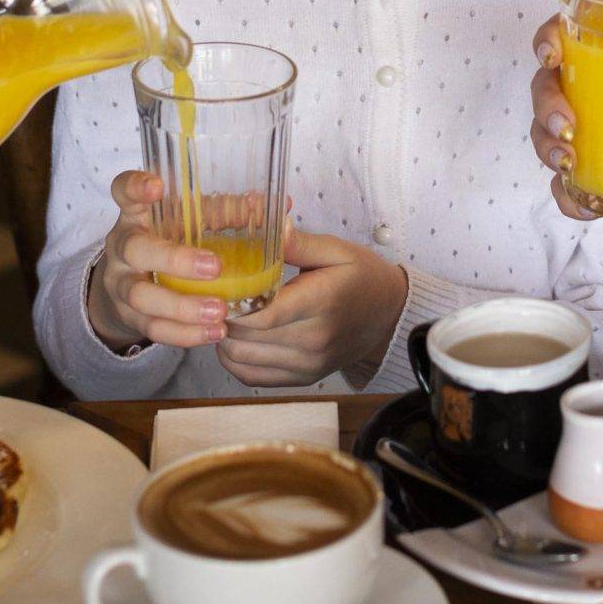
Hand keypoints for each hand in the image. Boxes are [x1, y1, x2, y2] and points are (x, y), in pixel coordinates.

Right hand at [84, 171, 232, 352]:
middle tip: (215, 267)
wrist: (126, 286)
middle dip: (175, 260)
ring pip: (142, 297)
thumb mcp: (182, 223)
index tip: (157, 186)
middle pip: (134, 249)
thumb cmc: (165, 243)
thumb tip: (278, 202)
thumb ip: (221, 212)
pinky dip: (184, 333)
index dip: (135, 187)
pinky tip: (214, 332)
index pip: (123, 191)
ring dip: (183, 306)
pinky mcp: (128, 317)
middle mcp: (121, 248)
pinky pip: (153, 328)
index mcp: (135, 216)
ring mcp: (121, 284)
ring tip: (220, 310)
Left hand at [216, 228, 408, 387]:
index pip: (261, 314)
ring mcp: (307, 364)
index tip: (220, 285)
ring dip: (224, 338)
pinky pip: (252, 376)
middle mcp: (313, 341)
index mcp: (320, 303)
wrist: (388, 316)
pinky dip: (233, 359)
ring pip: (241, 360)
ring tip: (223, 314)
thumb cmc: (362, 277)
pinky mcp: (302, 378)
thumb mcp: (336, 250)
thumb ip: (298, 242)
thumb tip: (271, 225)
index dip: (231, 303)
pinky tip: (236, 337)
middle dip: (221, 317)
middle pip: (245, 338)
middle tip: (214, 296)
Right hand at [529, 17, 602, 221]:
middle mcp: (586, 84)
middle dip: (547, 107)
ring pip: (545, 132)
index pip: (562, 34)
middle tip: (568, 127)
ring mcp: (586, 126)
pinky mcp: (596, 163)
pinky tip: (583, 205)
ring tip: (569, 164)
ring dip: (548, 148)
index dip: (546, 41)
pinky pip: (567, 181)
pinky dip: (567, 194)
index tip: (552, 57)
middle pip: (545, 87)